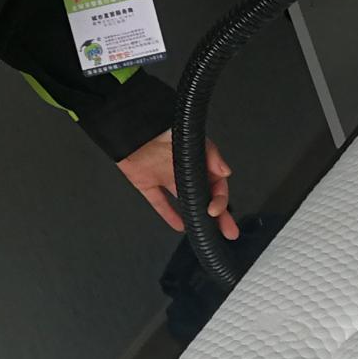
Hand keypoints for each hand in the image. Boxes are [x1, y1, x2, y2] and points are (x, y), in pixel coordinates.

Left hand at [118, 130, 238, 241]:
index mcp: (197, 159)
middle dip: (219, 216)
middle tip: (228, 232)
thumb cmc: (161, 125)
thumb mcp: (191, 137)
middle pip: (204, 198)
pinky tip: (178, 225)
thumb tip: (225, 171)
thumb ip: (210, 154)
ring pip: (185, 203)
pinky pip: (160, 202)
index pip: (216, 184)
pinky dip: (168, 214)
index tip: (216, 210)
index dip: (219, 199)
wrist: (129, 125)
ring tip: (206, 234)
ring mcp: (166, 177)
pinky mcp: (147, 182)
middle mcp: (183, 170)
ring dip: (196, 218)